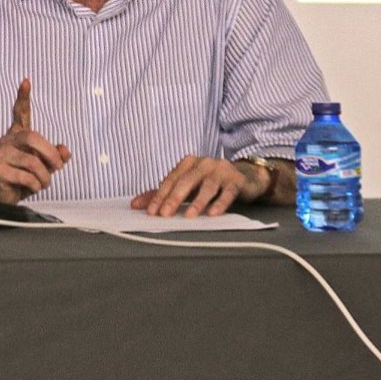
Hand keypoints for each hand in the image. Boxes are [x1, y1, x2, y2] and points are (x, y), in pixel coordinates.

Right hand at [0, 78, 70, 204]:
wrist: (2, 197)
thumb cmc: (22, 179)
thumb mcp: (44, 167)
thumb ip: (55, 157)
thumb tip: (65, 150)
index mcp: (18, 136)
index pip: (20, 113)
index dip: (23, 97)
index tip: (26, 81)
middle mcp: (7, 141)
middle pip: (33, 137)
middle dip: (50, 154)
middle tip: (57, 167)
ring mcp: (1, 154)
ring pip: (32, 161)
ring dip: (44, 177)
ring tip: (43, 183)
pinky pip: (26, 176)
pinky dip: (35, 185)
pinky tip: (32, 187)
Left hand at [133, 154, 262, 216]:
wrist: (244, 176)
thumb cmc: (210, 182)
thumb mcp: (186, 186)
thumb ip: (163, 194)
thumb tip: (136, 204)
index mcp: (188, 163)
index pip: (170, 180)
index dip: (159, 196)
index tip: (151, 211)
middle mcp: (203, 164)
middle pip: (186, 182)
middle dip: (174, 198)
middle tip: (165, 214)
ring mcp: (220, 171)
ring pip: (207, 187)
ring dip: (198, 202)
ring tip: (190, 216)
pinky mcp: (236, 181)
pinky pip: (227, 192)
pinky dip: (220, 203)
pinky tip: (214, 213)